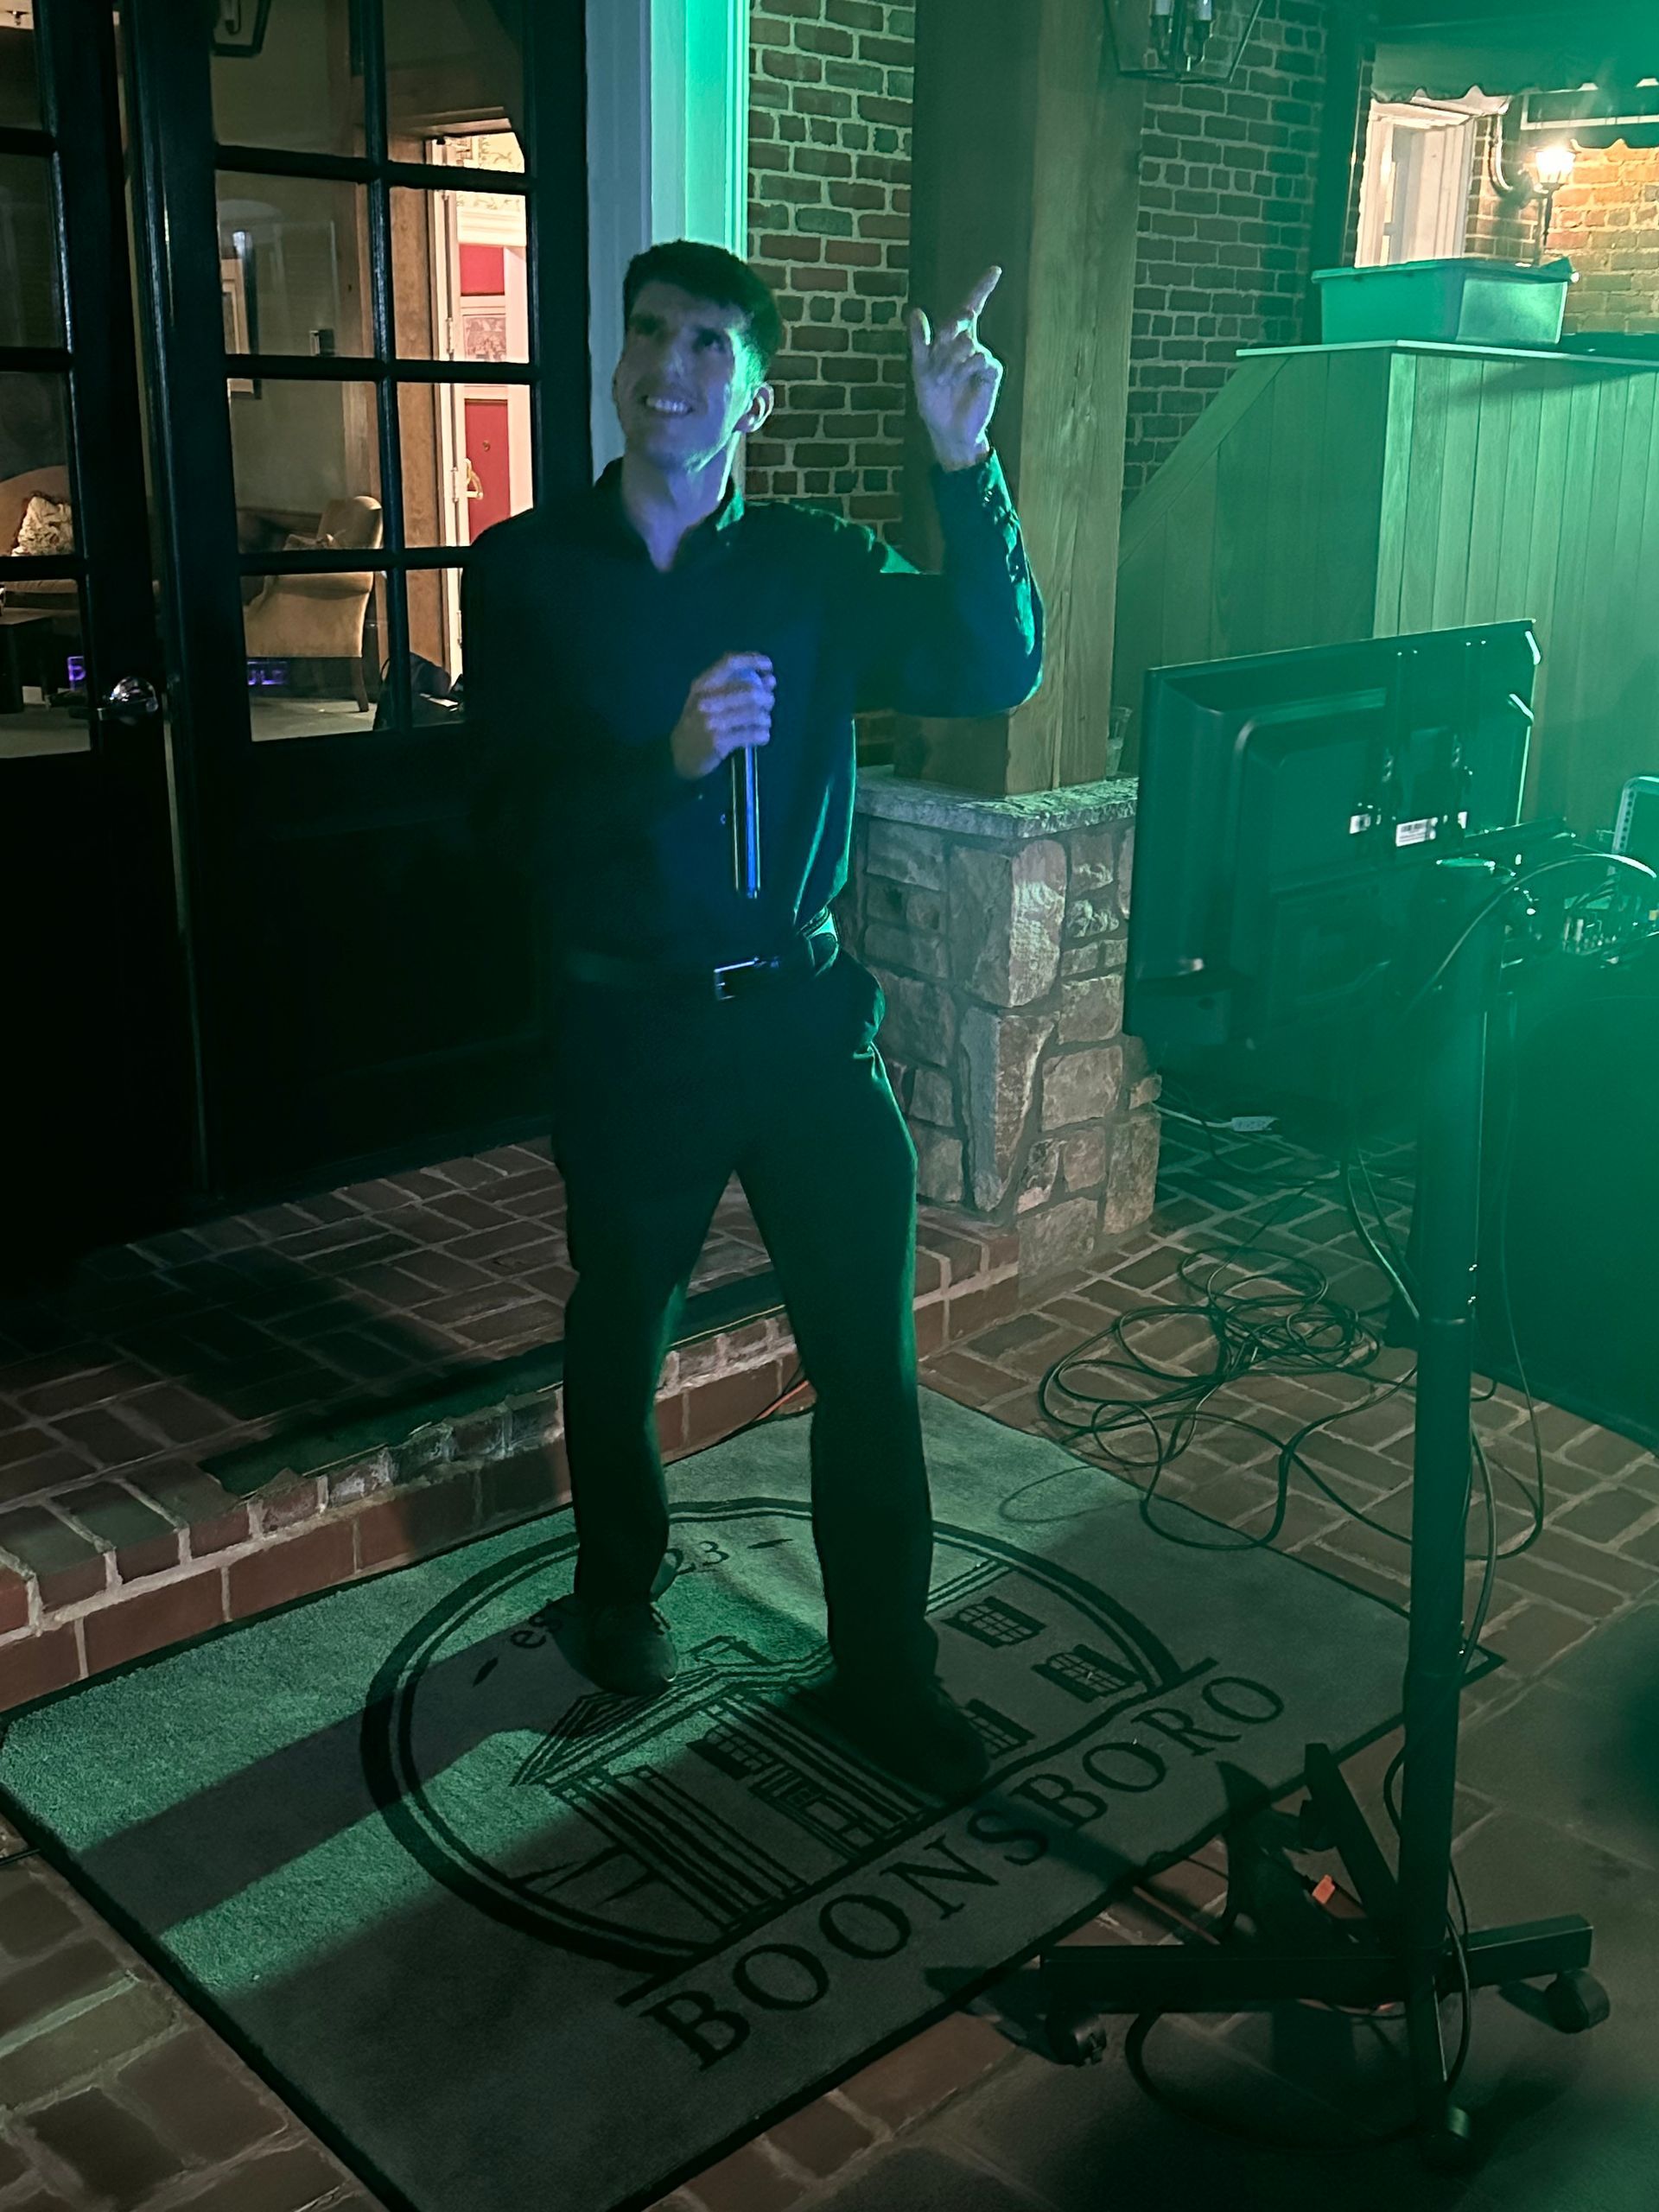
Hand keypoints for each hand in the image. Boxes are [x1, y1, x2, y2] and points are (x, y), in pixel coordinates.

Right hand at [670, 653, 774, 779]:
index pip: (730, 663)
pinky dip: (763, 734)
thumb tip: (769, 680)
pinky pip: (753, 734)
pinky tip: (762, 736)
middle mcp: (706, 701)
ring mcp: (712, 722)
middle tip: (769, 703)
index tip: (768, 665)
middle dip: (766, 696)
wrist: (680, 753)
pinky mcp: (720, 742)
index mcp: (702, 685)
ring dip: (765, 718)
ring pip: (755, 713)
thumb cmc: (697, 722)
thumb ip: (732, 685)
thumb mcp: (705, 698)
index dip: (752, 660)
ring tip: (764, 722)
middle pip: (749, 690)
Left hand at [909, 266, 1003, 470]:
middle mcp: (971, 345)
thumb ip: (919, 341)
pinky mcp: (993, 371)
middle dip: (943, 341)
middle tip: (937, 366)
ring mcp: (983, 357)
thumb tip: (916, 311)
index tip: (996, 270)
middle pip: (960, 321)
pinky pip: (979, 357)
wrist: (948, 431)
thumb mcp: (920, 370)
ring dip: (950, 363)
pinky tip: (961, 383)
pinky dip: (965, 370)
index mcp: (954, 341)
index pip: (970, 309)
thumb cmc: (934, 403)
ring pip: (966, 341)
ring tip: (946, 381)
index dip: (982, 289)